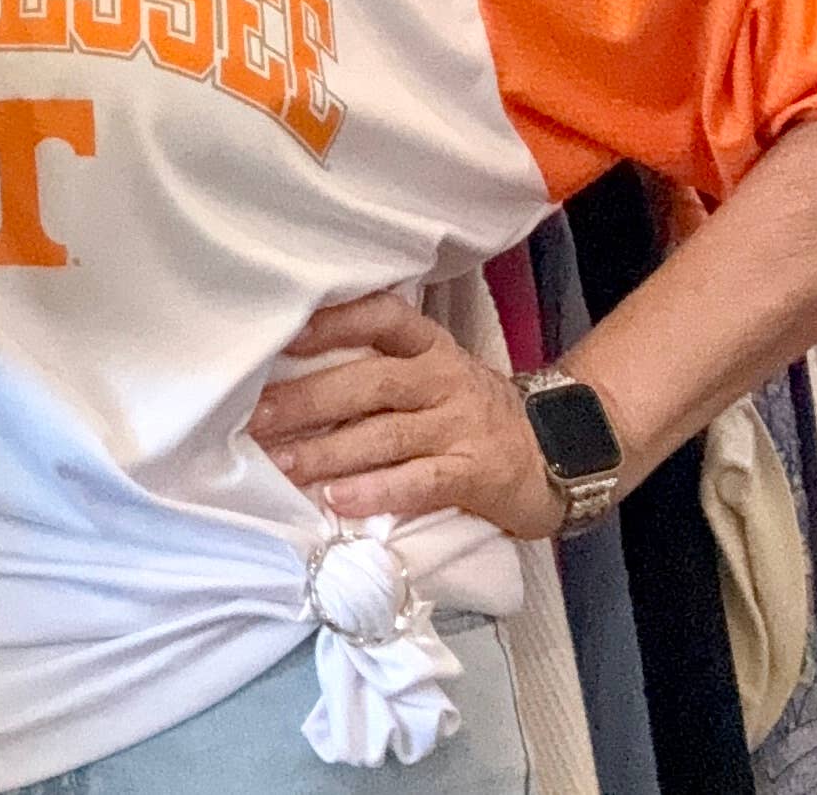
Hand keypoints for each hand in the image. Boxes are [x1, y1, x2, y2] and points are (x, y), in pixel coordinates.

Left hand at [249, 293, 565, 541]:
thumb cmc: (470, 411)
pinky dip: (377, 491)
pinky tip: (338, 501)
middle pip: (369, 382)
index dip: (332, 321)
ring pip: (385, 435)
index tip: (282, 334)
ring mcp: (460, 426)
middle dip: (308, 399)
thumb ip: (377, 370)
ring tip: (283, 465)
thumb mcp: (432, 374)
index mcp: (428, 345)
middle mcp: (442, 378)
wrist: (559, 451)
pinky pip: (420, 482)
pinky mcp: (475, 474)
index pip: (380, 316)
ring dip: (329, 452)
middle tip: (257, 417)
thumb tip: (290, 380)